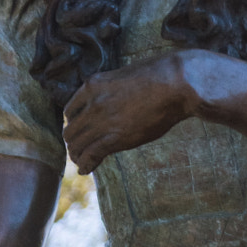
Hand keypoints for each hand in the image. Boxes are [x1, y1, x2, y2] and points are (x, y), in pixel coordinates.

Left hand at [63, 54, 197, 171]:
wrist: (175, 84)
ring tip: (81, 162)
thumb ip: (111, 90)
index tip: (81, 133)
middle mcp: (92, 103)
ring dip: (77, 156)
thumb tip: (114, 101)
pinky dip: (85, 165)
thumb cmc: (158, 77)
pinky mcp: (115, 137)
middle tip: (79, 151)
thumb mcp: (124, 77)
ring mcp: (102, 120)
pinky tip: (85, 170)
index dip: (74, 125)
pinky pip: (91, 155)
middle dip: (74, 143)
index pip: (71, 111)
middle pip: (71, 131)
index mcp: (92, 85)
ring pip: (77, 145)